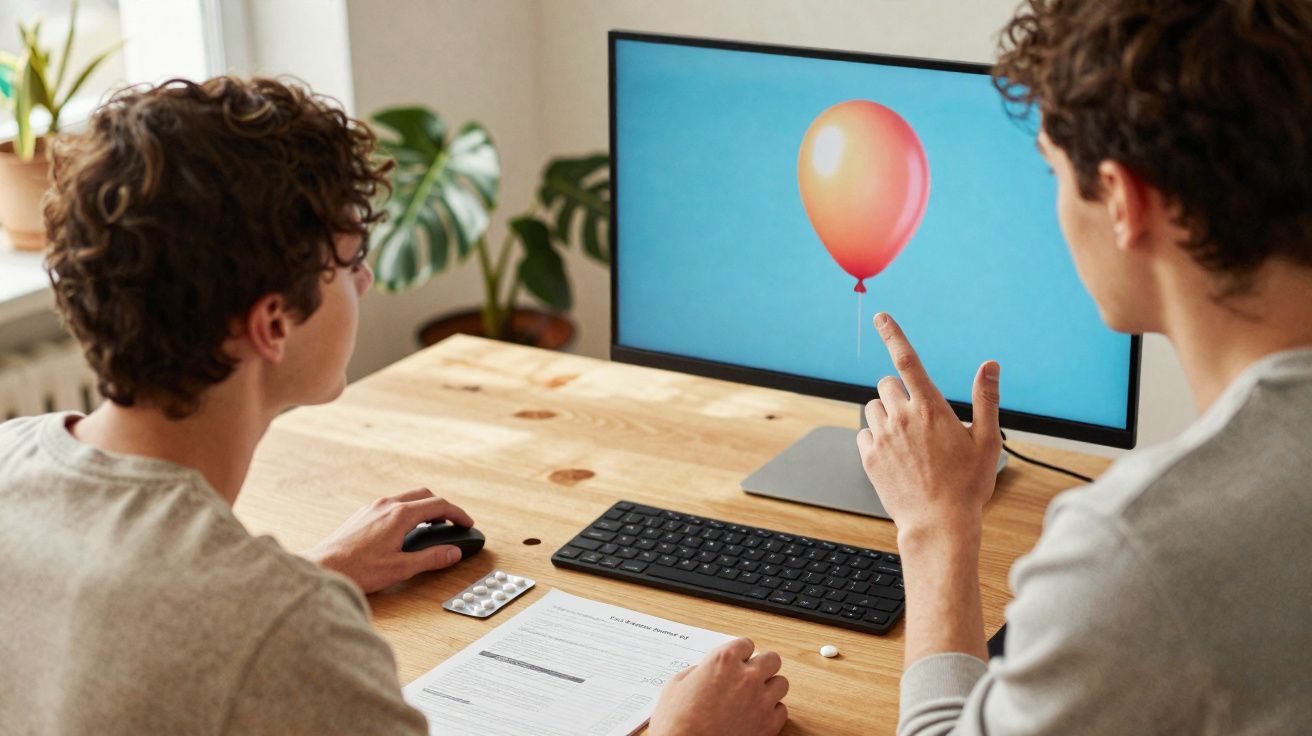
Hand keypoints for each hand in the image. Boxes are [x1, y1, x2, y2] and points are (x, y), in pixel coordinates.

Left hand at [302, 488, 473, 593]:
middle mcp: (386, 505)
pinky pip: (392, 504)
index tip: (467, 523)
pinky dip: (407, 511)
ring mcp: (373, 507)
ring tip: (432, 528)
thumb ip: (431, 558)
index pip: (438, 505)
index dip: (458, 514)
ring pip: (407, 498)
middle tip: (452, 523)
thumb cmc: (357, 569)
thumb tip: (453, 552)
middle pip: (424, 495)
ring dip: (424, 508)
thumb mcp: (401, 568)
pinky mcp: (362, 514)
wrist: (322, 567)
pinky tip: (405, 531)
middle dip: (442, 507)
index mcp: (400, 515)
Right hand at [648, 638, 788, 735]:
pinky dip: (772, 712)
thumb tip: (703, 673)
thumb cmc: (676, 723)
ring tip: (756, 696)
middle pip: (771, 659)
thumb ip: (697, 672)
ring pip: (782, 683)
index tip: (738, 660)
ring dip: (770, 687)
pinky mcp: (768, 725)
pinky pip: (782, 710)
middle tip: (751, 675)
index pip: (746, 643)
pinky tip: (758, 715)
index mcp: (723, 661)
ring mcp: (761, 701)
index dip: (740, 653)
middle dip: (762, 665)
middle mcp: (746, 677)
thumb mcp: (676, 686)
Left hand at [857, 313, 1001, 536]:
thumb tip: (990, 364)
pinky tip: (895, 456)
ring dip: (886, 415)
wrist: (938, 524)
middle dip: (900, 394)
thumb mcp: (986, 440)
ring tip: (908, 440)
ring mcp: (882, 437)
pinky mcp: (868, 457)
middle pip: (886, 384)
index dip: (893, 334)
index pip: (907, 360)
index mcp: (931, 408)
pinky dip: (875, 438)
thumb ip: (986, 398)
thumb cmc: (967, 484)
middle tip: (918, 419)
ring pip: (872, 408)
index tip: (881, 317)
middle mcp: (902, 417)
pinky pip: (864, 433)